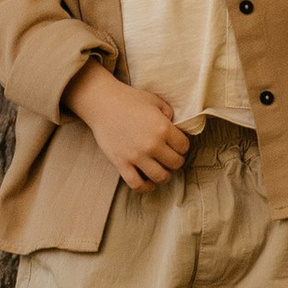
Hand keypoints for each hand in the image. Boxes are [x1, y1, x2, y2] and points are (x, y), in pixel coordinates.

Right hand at [64, 63, 191, 194]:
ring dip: (164, 176)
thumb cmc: (129, 99)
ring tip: (162, 170)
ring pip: (160, 177)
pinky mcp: (121, 163)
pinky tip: (149, 183)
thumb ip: (169, 114)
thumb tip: (175, 127)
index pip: (184, 146)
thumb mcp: (155, 101)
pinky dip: (145, 187)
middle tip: (171, 157)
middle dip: (176, 161)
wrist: (103, 103)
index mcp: (163, 128)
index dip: (182, 146)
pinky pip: (136, 184)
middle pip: (175, 163)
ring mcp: (136, 156)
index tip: (177, 145)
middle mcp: (152, 144)